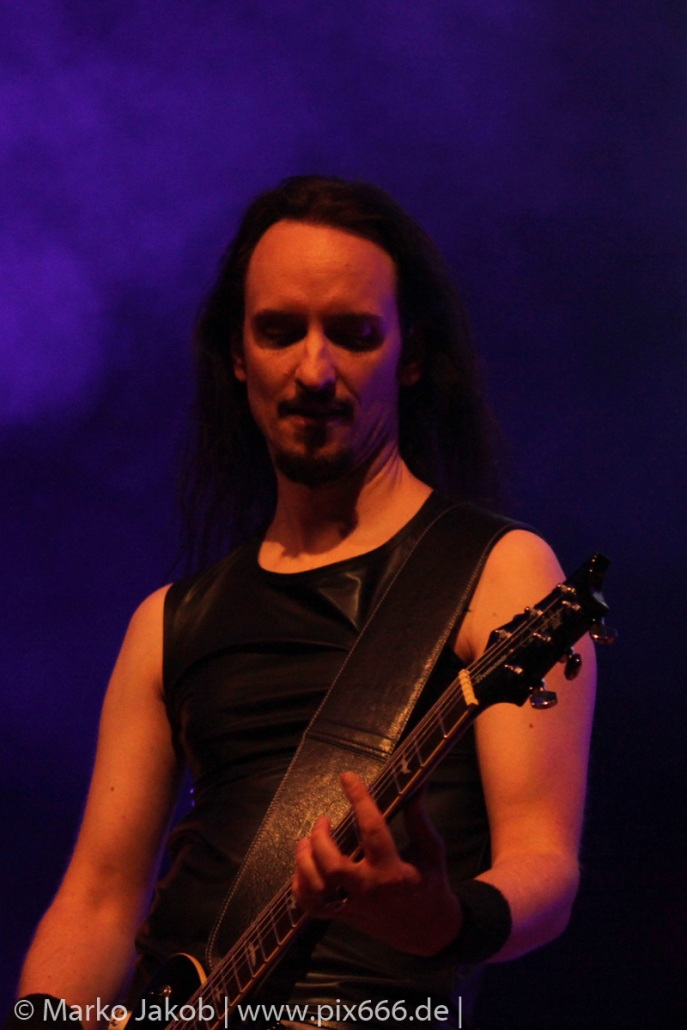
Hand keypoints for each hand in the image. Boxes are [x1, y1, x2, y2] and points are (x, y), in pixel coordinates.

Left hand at [292, 772, 462, 955]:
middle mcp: (369, 889)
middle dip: (320, 839)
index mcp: (393, 870)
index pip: (372, 829)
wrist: (430, 932)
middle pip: (332, 866)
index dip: (359, 799)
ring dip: (304, 862)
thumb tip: (416, 785)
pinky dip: (300, 887)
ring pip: (316, 890)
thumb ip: (419, 818)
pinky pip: (312, 908)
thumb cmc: (432, 884)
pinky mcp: (344, 917)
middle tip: (323, 820)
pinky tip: (304, 867)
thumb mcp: (432, 850)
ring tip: (306, 842)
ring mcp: (353, 907)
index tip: (347, 778)